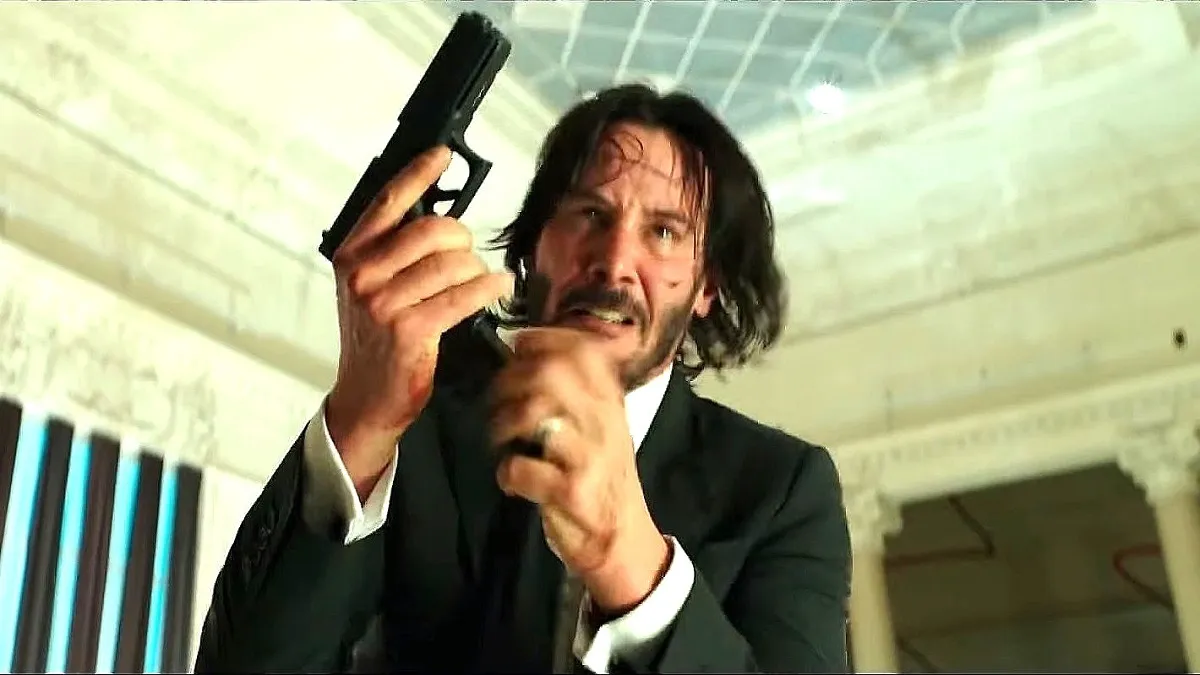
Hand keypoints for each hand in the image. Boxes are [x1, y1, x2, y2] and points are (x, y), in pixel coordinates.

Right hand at [326, 146, 512, 495]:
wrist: (365, 399)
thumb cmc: (375, 341)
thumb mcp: (372, 289)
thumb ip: (394, 253)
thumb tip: (440, 219)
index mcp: (351, 256)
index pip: (388, 202)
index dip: (418, 174)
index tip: (442, 155)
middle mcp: (363, 275)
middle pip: (431, 230)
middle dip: (462, 238)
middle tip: (469, 254)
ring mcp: (383, 303)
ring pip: (451, 263)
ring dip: (477, 270)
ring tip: (482, 280)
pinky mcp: (409, 330)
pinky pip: (462, 295)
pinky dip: (488, 288)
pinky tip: (498, 288)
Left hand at [489, 328, 670, 613]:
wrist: (623, 540)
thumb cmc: (600, 476)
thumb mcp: (600, 426)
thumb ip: (573, 390)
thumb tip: (523, 348)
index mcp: (609, 401)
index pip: (580, 348)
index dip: (540, 340)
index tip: (517, 352)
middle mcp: (603, 421)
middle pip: (549, 372)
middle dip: (508, 383)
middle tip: (497, 405)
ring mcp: (589, 456)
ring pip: (533, 412)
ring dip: (502, 425)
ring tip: (501, 442)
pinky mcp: (572, 491)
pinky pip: (521, 468)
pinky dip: (506, 473)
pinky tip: (512, 480)